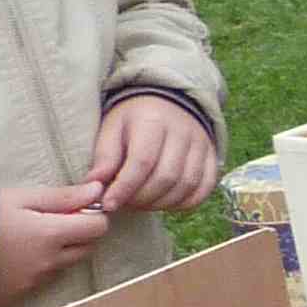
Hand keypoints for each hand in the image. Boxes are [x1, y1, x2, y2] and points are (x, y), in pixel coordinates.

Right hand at [0, 181, 114, 305]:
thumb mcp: (20, 198)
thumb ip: (62, 196)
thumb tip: (99, 190)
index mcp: (52, 236)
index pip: (98, 228)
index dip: (92, 216)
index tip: (76, 210)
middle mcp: (49, 263)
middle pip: (86, 249)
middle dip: (79, 234)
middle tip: (53, 222)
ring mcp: (34, 282)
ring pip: (65, 265)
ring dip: (59, 252)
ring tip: (29, 238)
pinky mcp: (18, 295)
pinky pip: (42, 280)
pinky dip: (38, 268)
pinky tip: (17, 256)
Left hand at [89, 97, 220, 217]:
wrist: (169, 102)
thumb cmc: (134, 118)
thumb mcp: (112, 128)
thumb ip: (105, 157)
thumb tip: (93, 187)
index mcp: (153, 121)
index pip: (142, 161)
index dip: (124, 188)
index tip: (108, 204)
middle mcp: (183, 132)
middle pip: (166, 177)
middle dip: (141, 199)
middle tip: (123, 204)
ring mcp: (202, 144)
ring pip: (186, 185)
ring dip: (161, 203)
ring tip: (141, 203)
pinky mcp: (212, 156)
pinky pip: (205, 187)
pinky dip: (185, 202)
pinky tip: (165, 202)